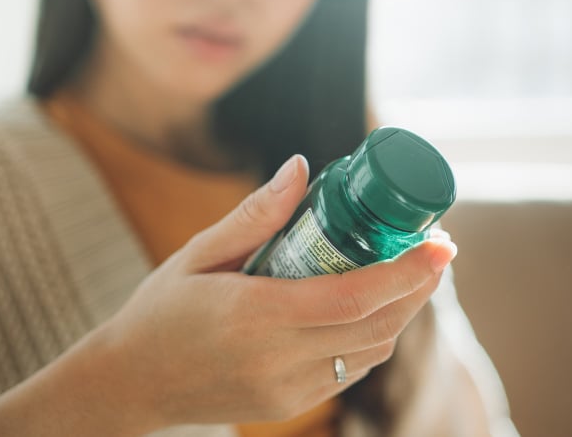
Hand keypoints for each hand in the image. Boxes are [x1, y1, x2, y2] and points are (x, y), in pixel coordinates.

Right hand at [97, 155, 457, 428]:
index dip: (407, 271)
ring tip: (413, 273)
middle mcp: (277, 359)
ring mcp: (286, 390)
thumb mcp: (197, 253)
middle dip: (418, 287)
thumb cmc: (160, 311)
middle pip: (376, 326)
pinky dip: (371, 337)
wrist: (130, 384)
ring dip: (401, 313)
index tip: (441, 243)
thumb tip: (300, 167)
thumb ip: (254, 215)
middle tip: (438, 249)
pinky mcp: (288, 405)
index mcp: (255, 315)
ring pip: (370, 351)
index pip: (354, 296)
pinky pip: (348, 370)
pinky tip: (372, 307)